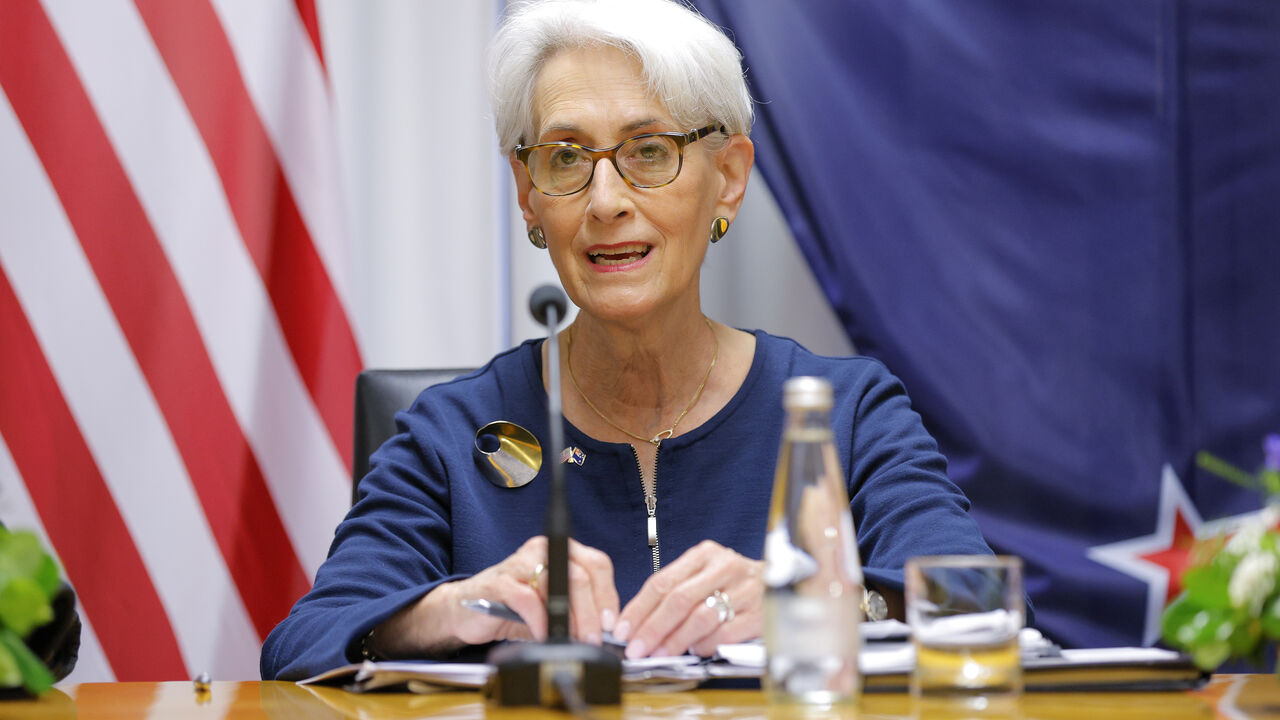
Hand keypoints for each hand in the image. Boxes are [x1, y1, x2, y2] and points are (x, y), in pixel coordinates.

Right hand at [377, 536, 618, 656]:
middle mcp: (541, 550)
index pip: (597, 565)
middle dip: (592, 612)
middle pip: (581, 576)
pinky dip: (540, 621)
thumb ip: (577, 612)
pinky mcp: (499, 582)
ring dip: (571, 618)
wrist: (464, 610)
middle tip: (595, 638)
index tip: (612, 623)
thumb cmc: (511, 607)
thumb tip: (607, 632)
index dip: (609, 595)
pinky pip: (528, 600)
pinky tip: (542, 634)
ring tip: (573, 640)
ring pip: (558, 584)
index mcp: (560, 551)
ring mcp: (519, 563)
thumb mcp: (551, 606)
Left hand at [613, 540, 762, 658]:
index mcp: (705, 554)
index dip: (639, 608)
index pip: (663, 582)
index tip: (623, 629)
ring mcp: (744, 590)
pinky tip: (695, 650)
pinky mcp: (760, 612)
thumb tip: (640, 623)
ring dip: (675, 640)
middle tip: (637, 648)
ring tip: (661, 653)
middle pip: (679, 600)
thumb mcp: (704, 573)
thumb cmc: (733, 582)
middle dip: (653, 628)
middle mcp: (725, 567)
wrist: (780, 583)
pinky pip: (724, 633)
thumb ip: (676, 591)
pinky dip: (705, 645)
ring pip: (700, 618)